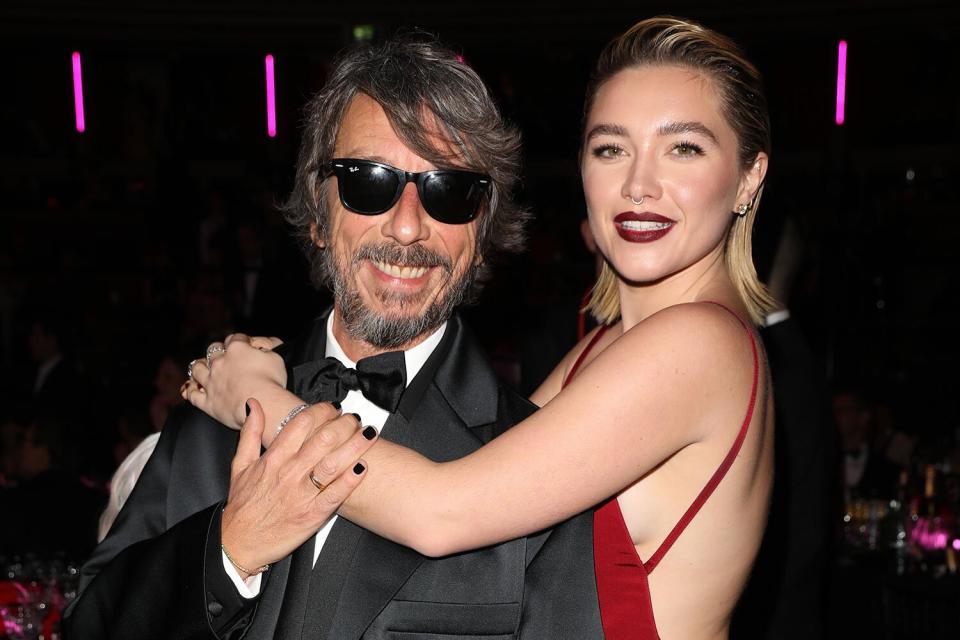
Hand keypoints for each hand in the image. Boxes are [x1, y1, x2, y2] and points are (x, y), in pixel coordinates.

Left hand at [183, 334, 287, 428]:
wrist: (261, 406)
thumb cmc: (271, 382)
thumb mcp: (277, 358)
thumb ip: (268, 349)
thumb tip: (264, 347)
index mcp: (237, 349)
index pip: (236, 338)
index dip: (241, 340)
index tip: (246, 344)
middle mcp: (220, 363)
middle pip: (213, 350)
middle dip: (217, 350)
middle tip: (224, 354)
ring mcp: (211, 382)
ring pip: (197, 369)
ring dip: (200, 366)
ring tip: (203, 367)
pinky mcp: (207, 402)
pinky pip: (193, 394)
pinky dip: (191, 390)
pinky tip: (192, 388)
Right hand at [221, 400, 375, 577]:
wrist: (237, 544)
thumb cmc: (242, 506)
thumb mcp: (239, 465)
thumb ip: (250, 432)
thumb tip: (254, 404)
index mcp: (273, 459)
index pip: (301, 423)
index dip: (321, 410)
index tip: (333, 407)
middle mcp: (288, 473)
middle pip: (322, 438)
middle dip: (344, 423)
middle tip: (356, 418)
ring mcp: (301, 494)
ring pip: (333, 463)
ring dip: (354, 445)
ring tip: (369, 434)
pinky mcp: (312, 515)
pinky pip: (335, 494)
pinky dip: (350, 480)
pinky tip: (363, 467)